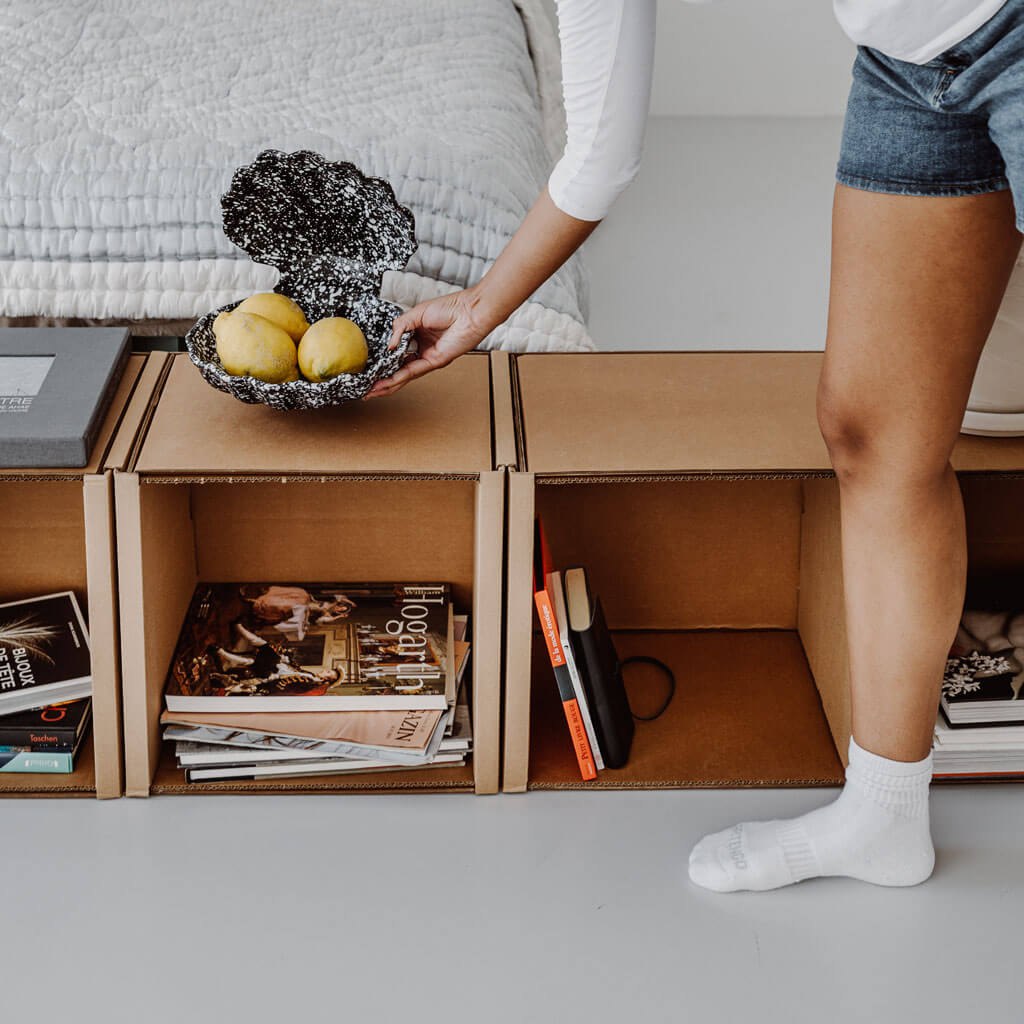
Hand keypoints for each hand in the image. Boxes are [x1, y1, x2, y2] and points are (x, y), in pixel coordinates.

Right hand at [365, 288, 492, 397]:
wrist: (470, 311)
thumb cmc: (451, 308)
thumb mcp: (417, 313)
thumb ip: (400, 327)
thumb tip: (389, 345)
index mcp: (417, 337)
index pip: (397, 353)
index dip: (383, 361)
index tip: (369, 367)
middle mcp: (422, 349)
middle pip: (398, 368)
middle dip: (382, 379)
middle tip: (367, 387)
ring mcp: (428, 357)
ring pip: (403, 375)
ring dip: (387, 384)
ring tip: (371, 392)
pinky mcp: (435, 362)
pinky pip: (412, 372)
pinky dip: (398, 378)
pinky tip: (385, 383)